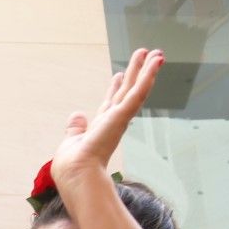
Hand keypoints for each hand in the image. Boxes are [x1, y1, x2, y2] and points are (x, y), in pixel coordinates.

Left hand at [48, 47, 163, 187]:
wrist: (78, 175)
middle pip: (127, 91)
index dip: (115, 88)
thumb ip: (76, 128)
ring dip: (147, 70)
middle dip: (136, 73)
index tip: (119, 75)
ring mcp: (120, 118)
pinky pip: (138, 92)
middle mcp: (113, 121)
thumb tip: (77, 115)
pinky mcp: (123, 115)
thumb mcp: (72, 141)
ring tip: (156, 53)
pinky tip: (155, 62)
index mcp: (101, 127)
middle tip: (146, 54)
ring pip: (137, 89)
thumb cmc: (73, 166)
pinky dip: (148, 76)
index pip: (111, 103)